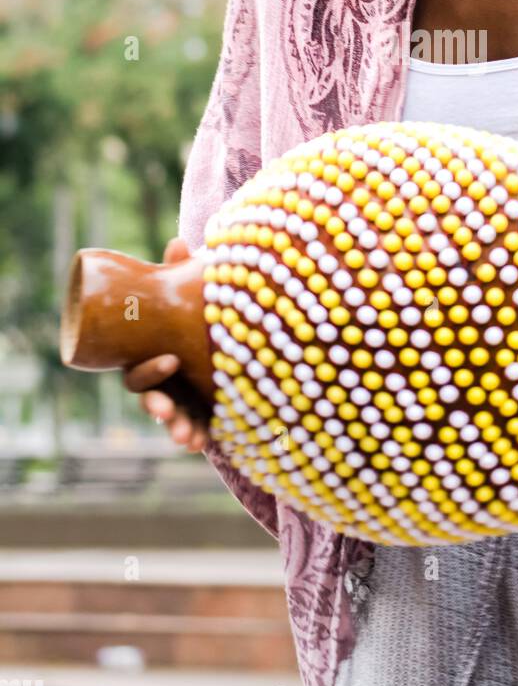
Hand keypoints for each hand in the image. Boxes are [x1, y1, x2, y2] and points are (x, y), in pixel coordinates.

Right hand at [121, 236, 209, 451]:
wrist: (212, 323)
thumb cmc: (187, 306)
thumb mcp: (184, 291)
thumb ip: (178, 272)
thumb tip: (177, 243)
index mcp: (146, 354)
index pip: (137, 370)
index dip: (150, 369)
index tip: (170, 361)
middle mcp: (157, 380)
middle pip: (150, 400)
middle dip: (159, 409)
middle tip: (168, 415)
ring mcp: (176, 396)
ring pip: (170, 418)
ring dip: (178, 428)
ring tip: (189, 440)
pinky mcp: (197, 408)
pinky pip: (194, 426)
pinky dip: (198, 434)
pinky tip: (203, 442)